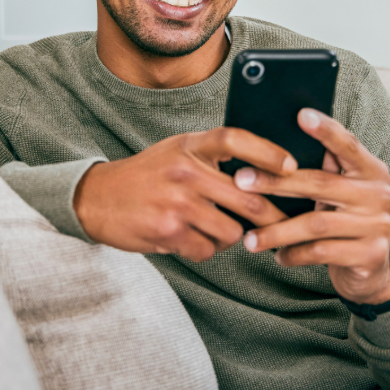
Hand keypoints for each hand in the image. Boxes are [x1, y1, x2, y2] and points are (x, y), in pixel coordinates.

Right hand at [73, 128, 292, 261]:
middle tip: (285, 224)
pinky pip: (206, 249)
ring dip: (230, 236)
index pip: (235, 140)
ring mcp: (177, 202)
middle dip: (272, 216)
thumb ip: (213, 155)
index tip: (291, 167)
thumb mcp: (178, 150)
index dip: (268, 152)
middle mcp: (185, 170)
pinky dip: (204, 249)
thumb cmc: (149, 174)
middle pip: (247, 196)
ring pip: (231, 231)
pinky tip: (188, 238)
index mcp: (190, 145)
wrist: (97, 198)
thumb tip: (265, 171)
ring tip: (213, 228)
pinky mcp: (168, 231)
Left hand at [236, 109, 389, 304]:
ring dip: (278, 230)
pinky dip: (294, 254)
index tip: (300, 114)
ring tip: (250, 238)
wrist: (370, 270)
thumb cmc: (343, 221)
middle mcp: (379, 194)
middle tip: (241, 181)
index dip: (325, 130)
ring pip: (316, 224)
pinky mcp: (370, 255)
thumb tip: (271, 148)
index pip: (348, 144)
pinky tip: (278, 256)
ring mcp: (377, 225)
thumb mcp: (338, 193)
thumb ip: (322, 171)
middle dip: (276, 182)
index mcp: (371, 170)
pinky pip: (322, 253)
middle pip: (321, 183)